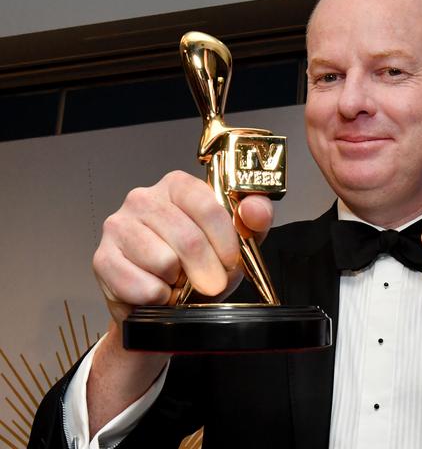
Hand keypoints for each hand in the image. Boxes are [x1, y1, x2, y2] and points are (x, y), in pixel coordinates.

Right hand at [92, 170, 273, 323]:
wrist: (165, 301)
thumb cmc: (200, 265)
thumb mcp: (236, 242)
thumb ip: (253, 220)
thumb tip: (255, 208)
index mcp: (178, 186)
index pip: (207, 206)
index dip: (224, 242)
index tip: (231, 263)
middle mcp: (144, 198)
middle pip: (187, 238)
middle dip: (207, 271)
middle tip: (210, 284)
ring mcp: (118, 226)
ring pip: (164, 262)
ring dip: (178, 284)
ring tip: (177, 282)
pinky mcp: (102, 257)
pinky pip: (141, 285)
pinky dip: (157, 298)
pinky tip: (158, 292)